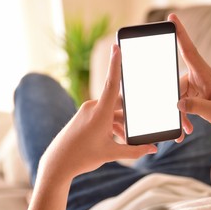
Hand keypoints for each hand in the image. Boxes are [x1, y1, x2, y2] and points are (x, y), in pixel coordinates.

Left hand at [37, 45, 156, 181]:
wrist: (57, 163)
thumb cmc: (83, 157)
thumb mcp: (111, 154)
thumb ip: (134, 150)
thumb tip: (153, 148)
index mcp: (100, 112)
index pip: (112, 83)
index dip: (116, 64)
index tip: (117, 46)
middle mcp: (93, 107)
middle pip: (119, 103)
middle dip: (132, 114)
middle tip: (144, 121)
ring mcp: (87, 111)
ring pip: (112, 112)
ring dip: (122, 123)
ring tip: (128, 140)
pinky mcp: (84, 117)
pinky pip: (103, 116)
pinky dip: (112, 125)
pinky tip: (118, 139)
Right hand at [169, 14, 210, 128]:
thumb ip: (196, 107)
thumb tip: (178, 104)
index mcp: (204, 74)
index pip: (189, 51)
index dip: (180, 34)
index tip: (172, 19)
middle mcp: (198, 77)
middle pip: (176, 84)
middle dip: (174, 103)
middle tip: (179, 122)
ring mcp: (195, 85)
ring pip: (177, 96)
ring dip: (180, 114)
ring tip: (185, 130)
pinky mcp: (194, 94)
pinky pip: (182, 102)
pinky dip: (183, 116)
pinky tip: (187, 130)